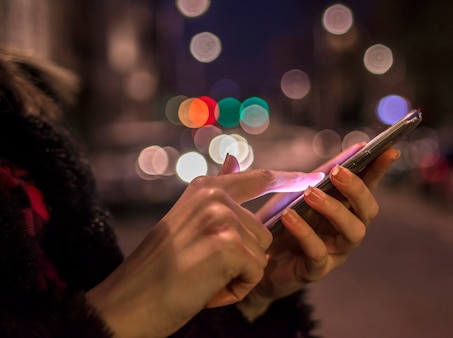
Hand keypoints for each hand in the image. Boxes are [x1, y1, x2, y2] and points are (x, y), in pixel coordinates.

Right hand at [86, 163, 323, 337]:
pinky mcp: (228, 244)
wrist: (128, 303)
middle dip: (242, 258)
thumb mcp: (188, 220)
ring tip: (203, 278)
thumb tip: (235, 157)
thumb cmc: (159, 269)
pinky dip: (237, 289)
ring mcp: (221, 218)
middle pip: (262, 230)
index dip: (289, 179)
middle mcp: (214, 197)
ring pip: (260, 252)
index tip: (314, 177)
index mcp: (205, 189)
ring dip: (238, 274)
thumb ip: (218, 190)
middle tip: (202, 268)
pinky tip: (207, 290)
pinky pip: (256, 272)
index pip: (258, 178)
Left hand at [238, 147, 399, 319]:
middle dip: (357, 188)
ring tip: (311, 194)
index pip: (366, 184)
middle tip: (337, 172)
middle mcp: (344, 229)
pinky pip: (318, 252)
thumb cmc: (273, 226)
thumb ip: (283, 175)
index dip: (378, 168)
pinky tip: (289, 217)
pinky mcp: (314, 270)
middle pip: (368, 210)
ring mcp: (333, 251)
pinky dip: (306, 232)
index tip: (387, 148)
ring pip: (353, 231)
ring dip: (335, 209)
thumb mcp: (280, 195)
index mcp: (340, 207)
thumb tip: (241, 154)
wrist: (249, 265)